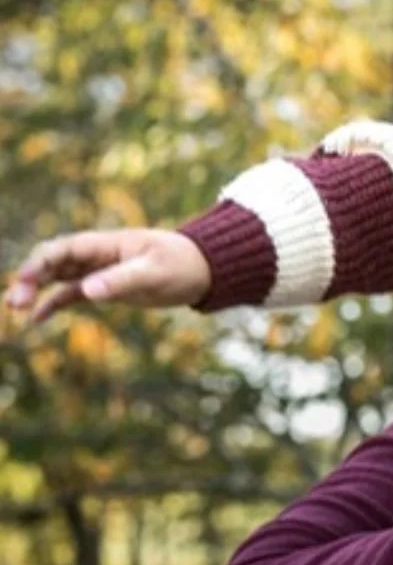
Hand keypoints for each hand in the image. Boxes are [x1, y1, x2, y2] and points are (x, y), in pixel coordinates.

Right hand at [4, 228, 211, 323]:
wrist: (202, 270)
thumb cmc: (181, 264)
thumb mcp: (153, 273)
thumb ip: (121, 280)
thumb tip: (87, 291)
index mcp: (106, 244)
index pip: (65, 249)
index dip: (41, 262)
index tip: (25, 280)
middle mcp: (97, 255)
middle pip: (54, 262)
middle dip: (31, 278)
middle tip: (15, 302)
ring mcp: (99, 270)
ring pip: (58, 277)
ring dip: (36, 290)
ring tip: (17, 309)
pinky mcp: (105, 287)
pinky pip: (71, 293)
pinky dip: (53, 303)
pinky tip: (36, 320)